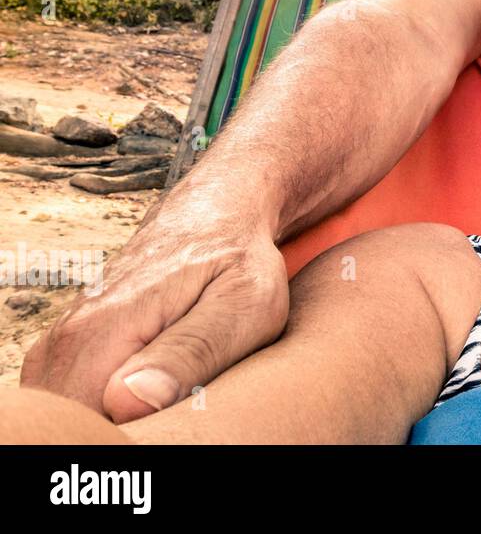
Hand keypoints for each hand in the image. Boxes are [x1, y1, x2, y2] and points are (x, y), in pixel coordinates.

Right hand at [21, 197, 289, 423]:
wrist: (217, 216)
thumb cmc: (240, 260)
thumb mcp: (243, 303)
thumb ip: (192, 351)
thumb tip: (128, 401)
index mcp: (103, 332)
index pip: (90, 425)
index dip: (137, 437)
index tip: (184, 411)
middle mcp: (68, 341)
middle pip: (80, 427)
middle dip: (129, 431)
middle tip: (191, 397)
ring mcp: (64, 348)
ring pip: (78, 417)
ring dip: (122, 420)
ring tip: (180, 389)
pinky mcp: (72, 354)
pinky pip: (78, 404)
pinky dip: (112, 408)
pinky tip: (157, 389)